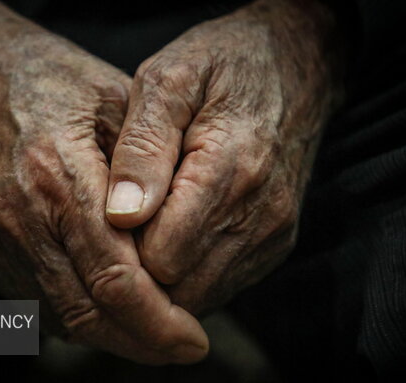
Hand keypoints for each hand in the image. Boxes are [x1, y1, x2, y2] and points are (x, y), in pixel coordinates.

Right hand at [0, 0, 207, 363]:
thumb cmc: (51, 79)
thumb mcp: (116, 101)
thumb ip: (150, 171)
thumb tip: (182, 239)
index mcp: (59, 176)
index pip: (115, 278)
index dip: (159, 321)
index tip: (194, 340)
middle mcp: (19, 218)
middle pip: (87, 312)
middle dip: (141, 342)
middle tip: (181, 348)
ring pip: (59, 317)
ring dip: (110, 337)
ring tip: (152, 334)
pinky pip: (32, 304)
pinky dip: (75, 317)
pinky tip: (107, 310)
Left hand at [106, 0, 342, 313]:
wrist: (297, 63)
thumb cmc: (222, 64)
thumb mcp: (167, 80)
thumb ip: (143, 147)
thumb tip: (123, 214)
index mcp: (229, 169)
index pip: (161, 257)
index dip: (123, 250)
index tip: (108, 220)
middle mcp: (259, 213)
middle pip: (181, 287)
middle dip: (142, 270)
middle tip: (124, 226)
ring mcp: (273, 233)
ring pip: (202, 296)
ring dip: (167, 277)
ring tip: (150, 227)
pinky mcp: (277, 243)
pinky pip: (225, 287)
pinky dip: (193, 273)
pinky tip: (180, 233)